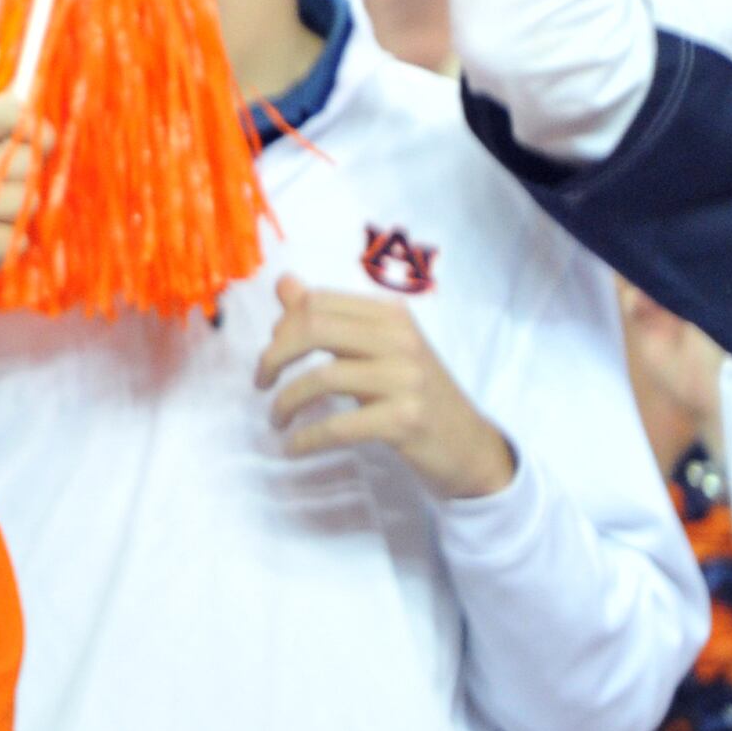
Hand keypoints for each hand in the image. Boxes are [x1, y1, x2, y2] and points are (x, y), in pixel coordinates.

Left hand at [253, 275, 517, 498]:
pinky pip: (339, 425)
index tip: (273, 354)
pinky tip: (294, 447)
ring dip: (286, 402)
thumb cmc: (416, 396)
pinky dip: (307, 437)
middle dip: (275, 355)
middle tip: (262, 382)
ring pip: (322, 378)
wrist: (469, 447)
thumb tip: (284, 283)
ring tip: (277, 419)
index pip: (317, 302)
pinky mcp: (406, 420)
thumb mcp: (376, 350)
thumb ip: (330, 318)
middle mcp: (400, 338)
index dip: (282, 327)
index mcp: (391, 314)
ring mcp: (406, 378)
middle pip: (313, 328)